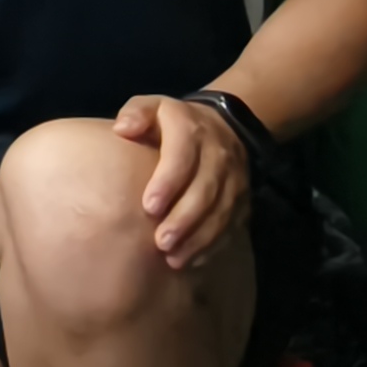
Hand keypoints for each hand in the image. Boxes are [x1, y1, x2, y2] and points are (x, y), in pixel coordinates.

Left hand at [115, 94, 250, 268]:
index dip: (168, 183)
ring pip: (221, 213)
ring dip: (199, 238)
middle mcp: (218, 155)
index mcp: (191, 130)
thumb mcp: (153, 106)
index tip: (149, 207)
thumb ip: (136, 113)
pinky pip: (232, 225)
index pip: (182, 158)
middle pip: (205, 191)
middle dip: (184, 220)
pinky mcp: (243, 199)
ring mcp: (235, 179)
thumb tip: (122, 128)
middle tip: (161, 242)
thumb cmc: (173, 122)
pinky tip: (194, 260)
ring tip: (174, 258)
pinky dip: (214, 245)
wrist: (224, 125)